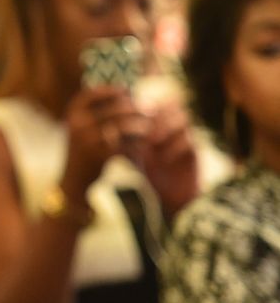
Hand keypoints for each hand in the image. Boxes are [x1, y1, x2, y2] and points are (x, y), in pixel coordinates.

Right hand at [60, 86, 146, 199]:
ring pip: (121, 125)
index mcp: (72, 112)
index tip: (127, 89)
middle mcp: (78, 123)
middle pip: (113, 108)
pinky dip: (136, 142)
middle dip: (134, 107)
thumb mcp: (82, 125)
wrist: (75, 177)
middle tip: (149, 108)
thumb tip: (125, 91)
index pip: (93, 93)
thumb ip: (97, 110)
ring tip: (149, 124)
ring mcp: (87, 139)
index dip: (111, 90)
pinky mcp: (99, 155)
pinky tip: (144, 142)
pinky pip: (124, 144)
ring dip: (139, 123)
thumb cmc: (84, 147)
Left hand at [135, 96, 198, 216]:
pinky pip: (189, 140)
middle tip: (141, 128)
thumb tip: (107, 131)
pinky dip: (174, 147)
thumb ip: (124, 144)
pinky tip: (162, 159)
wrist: (169, 200)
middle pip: (171, 104)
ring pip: (183, 117)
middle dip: (155, 114)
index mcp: (157, 124)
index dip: (143, 104)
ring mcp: (185, 138)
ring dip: (165, 127)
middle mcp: (172, 128)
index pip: (154, 103)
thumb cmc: (148, 176)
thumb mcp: (133, 157)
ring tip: (151, 142)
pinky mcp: (194, 153)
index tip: (129, 116)